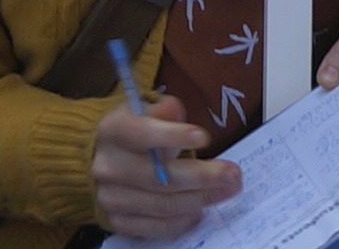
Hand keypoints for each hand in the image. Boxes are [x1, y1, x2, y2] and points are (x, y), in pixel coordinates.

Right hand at [91, 100, 236, 238]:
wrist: (106, 161)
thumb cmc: (134, 133)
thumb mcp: (144, 111)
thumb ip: (162, 110)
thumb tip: (175, 112)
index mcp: (112, 132)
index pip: (142, 134)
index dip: (173, 137)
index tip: (203, 137)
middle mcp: (108, 167)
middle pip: (159, 177)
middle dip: (202, 176)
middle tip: (232, 174)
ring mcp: (112, 198)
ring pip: (163, 205)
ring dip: (200, 199)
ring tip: (226, 190)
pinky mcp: (120, 221)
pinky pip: (158, 227)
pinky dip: (183, 220)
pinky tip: (200, 209)